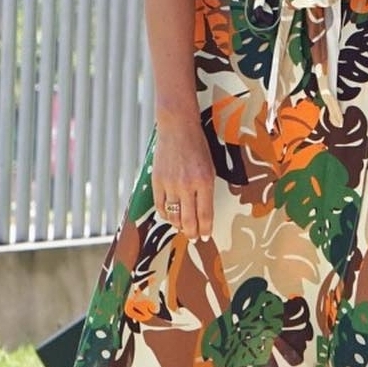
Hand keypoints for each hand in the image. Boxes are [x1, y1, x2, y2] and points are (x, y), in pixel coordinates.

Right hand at [151, 113, 214, 240]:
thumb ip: (206, 190)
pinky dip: (165, 215)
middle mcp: (187, 185)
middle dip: (192, 233)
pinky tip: (170, 217)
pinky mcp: (157, 181)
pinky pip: (160, 206)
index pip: (205, 214)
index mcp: (205, 181)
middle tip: (194, 238)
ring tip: (183, 229)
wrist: (177, 128)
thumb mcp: (210, 167)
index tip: (206, 236)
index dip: (206, 229)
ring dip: (178, 226)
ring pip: (173, 216)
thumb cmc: (197, 146)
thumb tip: (203, 212)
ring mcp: (170, 184)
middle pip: (189, 220)